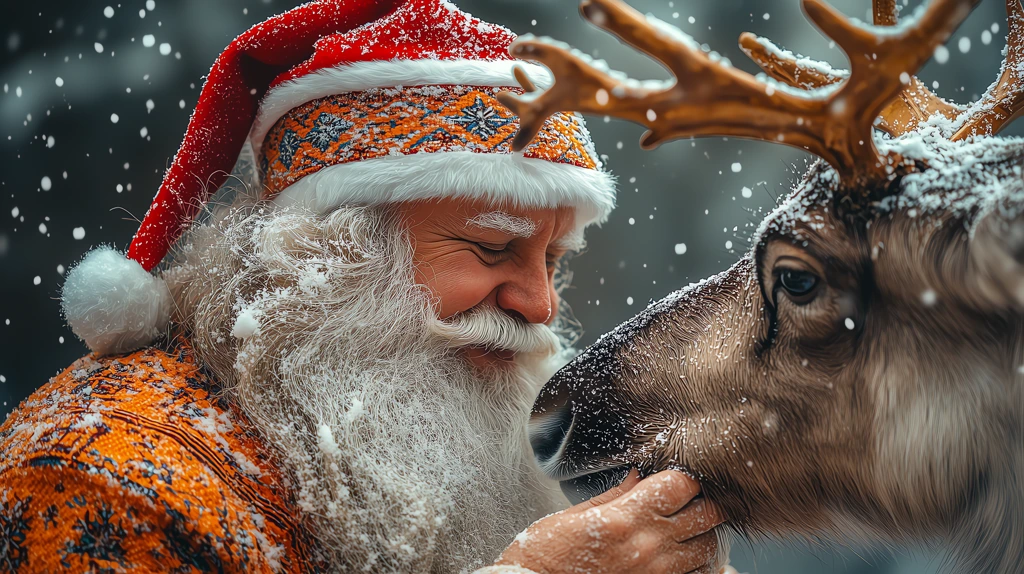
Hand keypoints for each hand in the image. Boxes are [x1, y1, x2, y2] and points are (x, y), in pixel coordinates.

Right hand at [494, 469, 727, 573]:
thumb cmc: (545, 556)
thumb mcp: (573, 516)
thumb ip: (613, 496)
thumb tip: (637, 477)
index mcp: (625, 519)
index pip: (681, 485)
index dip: (684, 476)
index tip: (676, 477)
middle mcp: (648, 547)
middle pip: (706, 515)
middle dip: (703, 501)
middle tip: (689, 500)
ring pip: (709, 548)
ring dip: (704, 534)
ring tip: (689, 528)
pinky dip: (698, 564)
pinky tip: (684, 556)